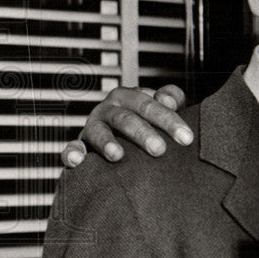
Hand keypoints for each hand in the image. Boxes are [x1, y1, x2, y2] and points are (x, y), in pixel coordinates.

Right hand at [61, 84, 192, 167]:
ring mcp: (93, 126)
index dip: (170, 120)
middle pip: (127, 118)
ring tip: (118, 156)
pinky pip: (72, 147)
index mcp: (131, 97)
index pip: (151, 105)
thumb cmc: (150, 121)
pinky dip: (72, 152)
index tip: (187, 138)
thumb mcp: (163, 109)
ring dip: (107, 143)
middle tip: (160, 150)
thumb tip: (168, 101)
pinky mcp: (80, 144)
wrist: (122, 134)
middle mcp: (110, 108)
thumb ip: (172, 99)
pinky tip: (77, 160)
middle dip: (143, 134)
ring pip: (99, 132)